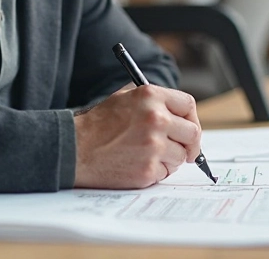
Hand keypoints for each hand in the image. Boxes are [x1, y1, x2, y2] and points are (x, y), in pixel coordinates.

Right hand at [73, 85, 201, 188]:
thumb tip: (180, 113)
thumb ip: (153, 101)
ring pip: (181, 156)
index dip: (191, 118)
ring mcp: (153, 146)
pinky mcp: (148, 169)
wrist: (75, 149)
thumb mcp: (124, 97)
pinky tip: (137, 164)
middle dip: (189, 143)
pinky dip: (156, 171)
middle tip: (183, 149)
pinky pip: (166, 172)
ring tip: (147, 154)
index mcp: (150, 96)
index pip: (188, 105)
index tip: (188, 127)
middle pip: (193, 133)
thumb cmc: (97, 124)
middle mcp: (156, 119)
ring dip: (170, 158)